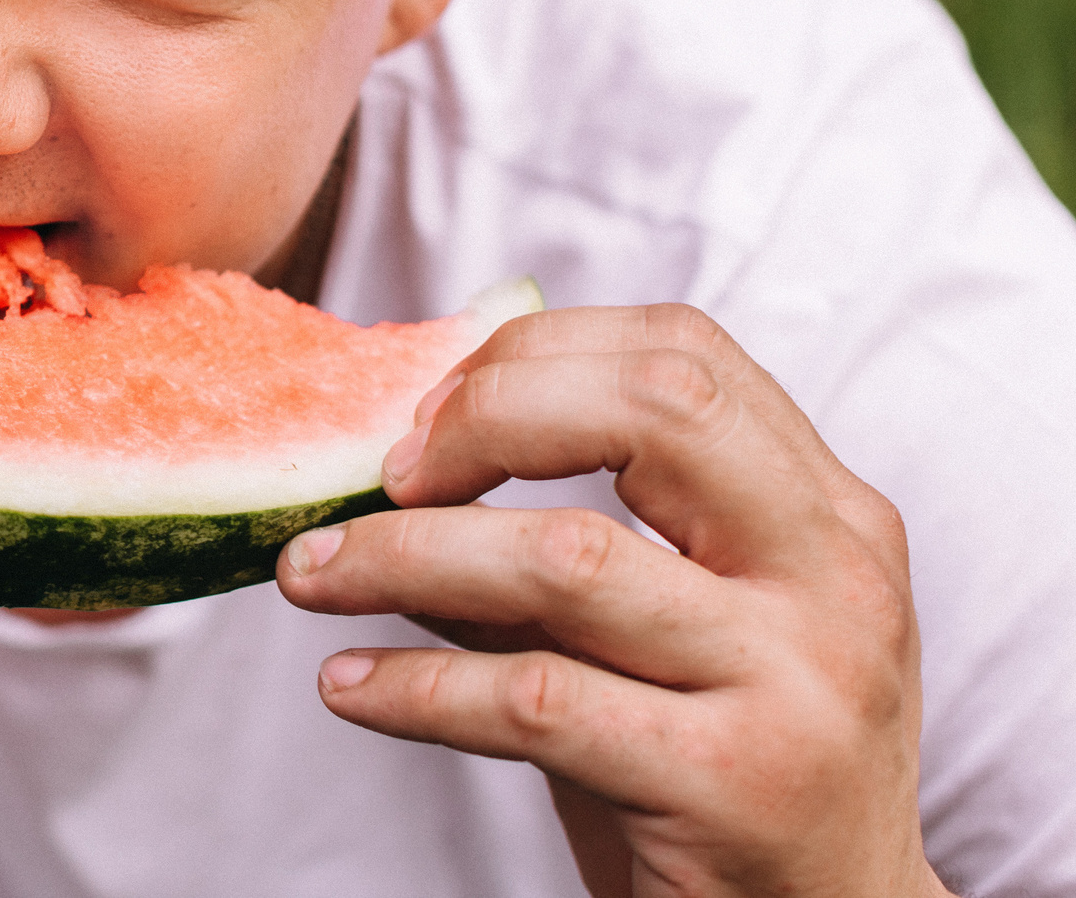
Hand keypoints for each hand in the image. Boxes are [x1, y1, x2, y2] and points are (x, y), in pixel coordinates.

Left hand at [274, 304, 948, 897]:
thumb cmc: (723, 772)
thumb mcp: (665, 636)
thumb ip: (557, 549)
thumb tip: (392, 463)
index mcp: (828, 516)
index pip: (683, 355)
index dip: (534, 356)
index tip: (428, 412)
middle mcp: (832, 580)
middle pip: (655, 409)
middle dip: (489, 415)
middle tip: (383, 471)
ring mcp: (795, 681)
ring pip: (567, 558)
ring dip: (403, 555)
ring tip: (309, 575)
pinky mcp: (731, 786)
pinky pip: (536, 701)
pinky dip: (415, 687)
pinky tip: (348, 686)